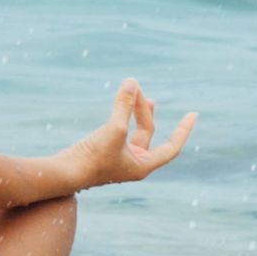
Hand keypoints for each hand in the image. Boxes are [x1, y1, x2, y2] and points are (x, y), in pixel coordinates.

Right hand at [71, 80, 194, 189]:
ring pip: (132, 131)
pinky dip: (121, 117)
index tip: (193, 114)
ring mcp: (118, 158)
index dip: (183, 130)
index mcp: (142, 166)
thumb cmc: (92, 158)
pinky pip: (119, 131)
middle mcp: (132, 164)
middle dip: (144, 111)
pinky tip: (119, 106)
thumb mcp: (113, 129)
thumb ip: (123, 106)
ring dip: (134, 112)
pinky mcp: (103, 152)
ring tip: (136, 94)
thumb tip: (132, 82)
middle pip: (147, 132)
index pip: (171, 147)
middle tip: (139, 91)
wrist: (63, 173)